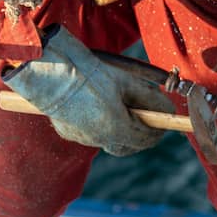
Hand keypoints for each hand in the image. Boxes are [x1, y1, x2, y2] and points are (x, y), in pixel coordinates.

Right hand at [2, 25, 173, 155]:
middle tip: (149, 120)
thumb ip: (149, 98)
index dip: (159, 130)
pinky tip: (104, 110)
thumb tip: (167, 109)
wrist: (49, 70)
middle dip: (142, 136)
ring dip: (123, 133)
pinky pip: (93, 135)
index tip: (166, 121)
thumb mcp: (126, 81)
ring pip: (110, 142)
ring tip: (128, 113)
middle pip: (129, 146)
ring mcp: (82, 138)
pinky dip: (104, 127)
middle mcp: (99, 138)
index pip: (146, 138)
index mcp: (116, 127)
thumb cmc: (90, 72)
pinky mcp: (68, 132)